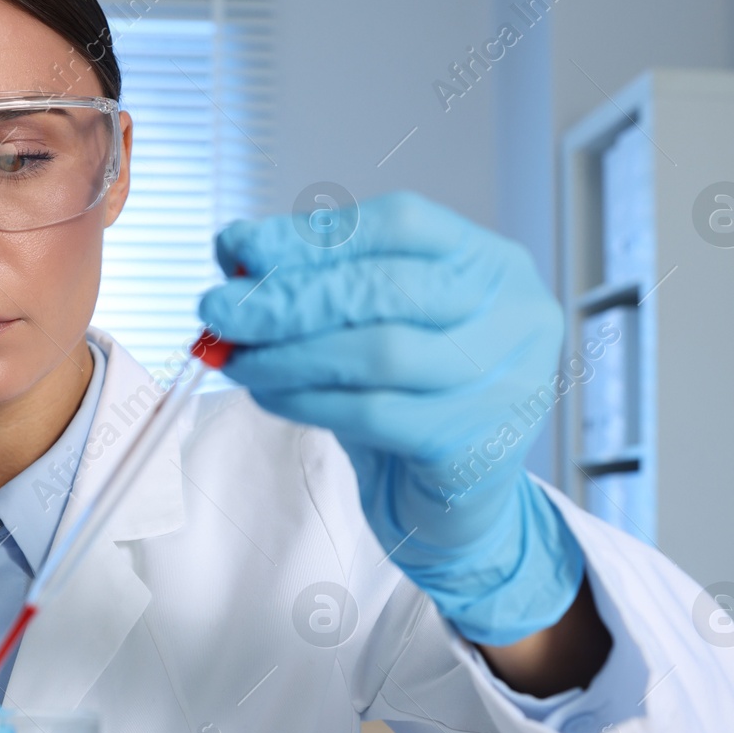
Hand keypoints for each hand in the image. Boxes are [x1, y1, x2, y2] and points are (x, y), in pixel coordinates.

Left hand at [198, 190, 584, 645]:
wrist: (452, 508)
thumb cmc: (409, 398)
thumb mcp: (367, 326)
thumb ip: (315, 282)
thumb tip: (233, 250)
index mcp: (492, 264)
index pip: (402, 224)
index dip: (315, 234)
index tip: (238, 245)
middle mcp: (515, 314)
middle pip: (387, 287)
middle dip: (290, 297)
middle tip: (218, 309)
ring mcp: (506, 382)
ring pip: (379, 352)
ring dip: (290, 353)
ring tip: (235, 359)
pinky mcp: (475, 445)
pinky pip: (373, 412)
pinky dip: (306, 399)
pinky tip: (268, 395)